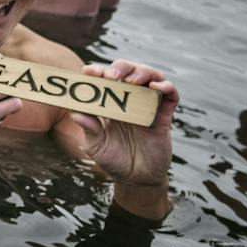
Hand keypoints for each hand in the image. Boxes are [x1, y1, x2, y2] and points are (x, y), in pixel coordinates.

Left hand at [69, 59, 176, 189]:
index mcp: (109, 103)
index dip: (97, 71)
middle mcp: (128, 100)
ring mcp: (147, 106)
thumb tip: (76, 114)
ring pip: (150, 77)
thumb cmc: (113, 159)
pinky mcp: (164, 116)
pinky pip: (171, 96)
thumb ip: (90, 129)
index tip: (89, 71)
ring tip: (132, 80)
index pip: (104, 79)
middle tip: (111, 75)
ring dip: (142, 72)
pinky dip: (167, 87)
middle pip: (127, 71)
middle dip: (120, 67)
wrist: (137, 179)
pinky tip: (157, 87)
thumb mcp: (96, 146)